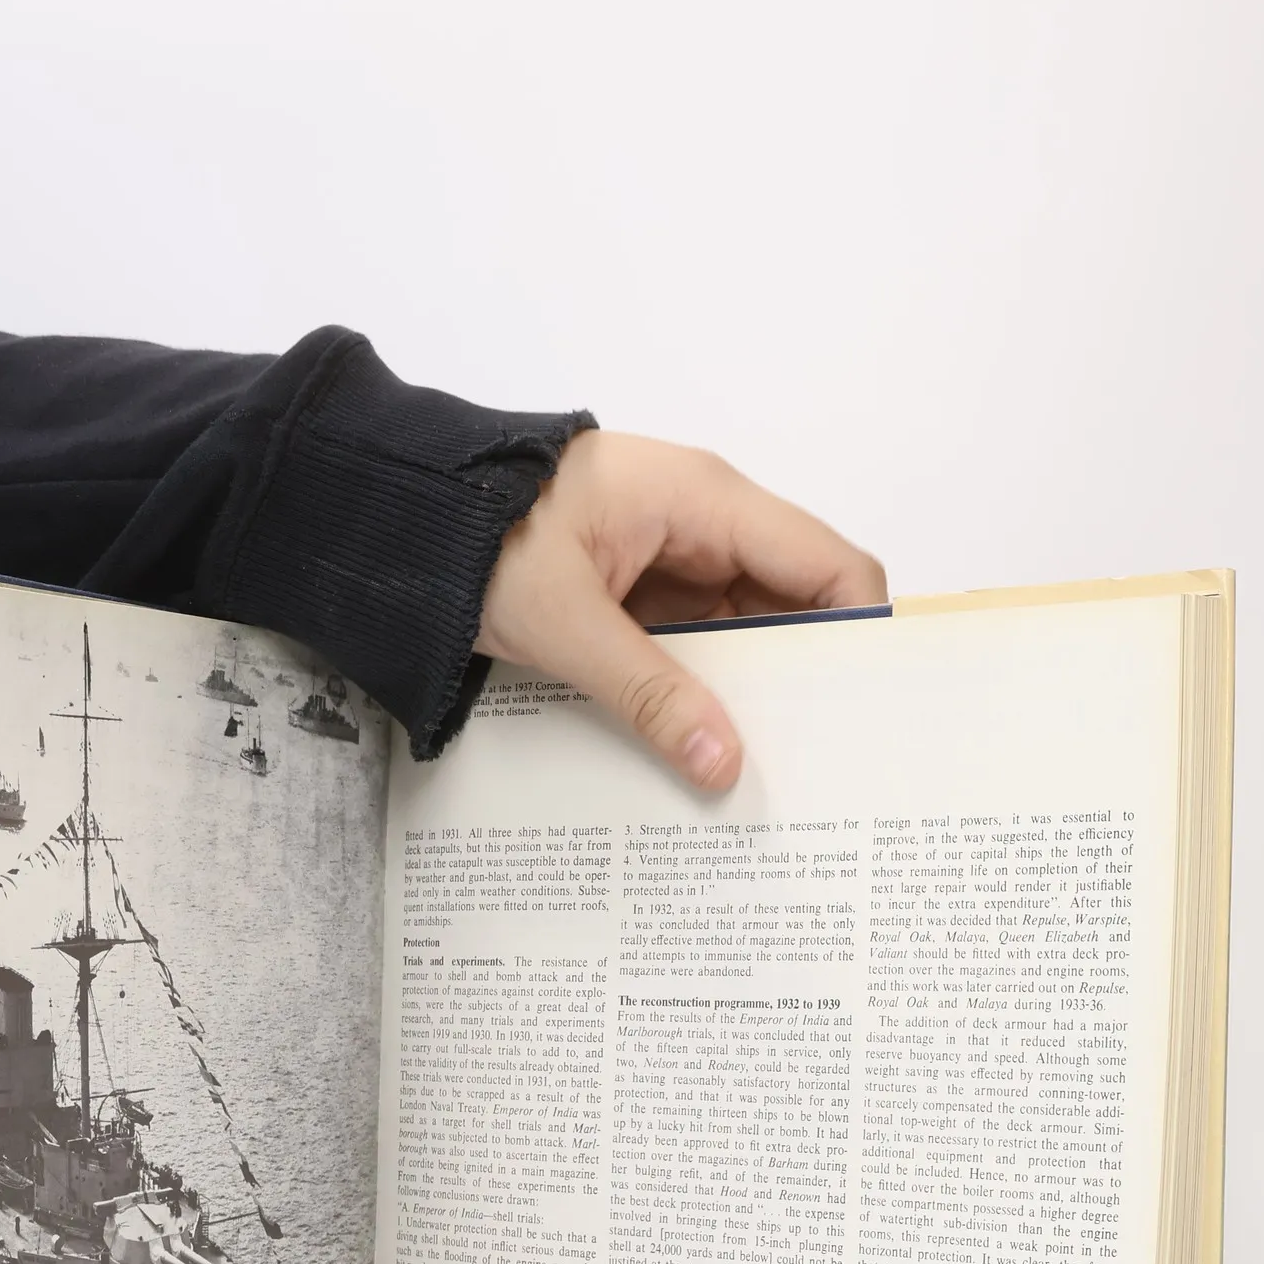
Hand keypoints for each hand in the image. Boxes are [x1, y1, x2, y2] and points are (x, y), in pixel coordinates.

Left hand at [478, 430, 886, 787]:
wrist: (400, 516)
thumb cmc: (475, 540)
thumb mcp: (564, 624)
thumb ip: (648, 695)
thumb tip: (723, 764)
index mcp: (703, 498)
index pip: (828, 563)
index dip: (859, 631)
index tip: (863, 709)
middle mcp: (705, 520)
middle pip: (796, 601)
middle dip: (807, 674)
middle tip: (817, 759)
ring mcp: (674, 554)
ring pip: (748, 629)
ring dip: (752, 689)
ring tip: (764, 764)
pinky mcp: (644, 587)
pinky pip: (699, 641)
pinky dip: (706, 687)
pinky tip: (706, 741)